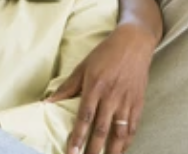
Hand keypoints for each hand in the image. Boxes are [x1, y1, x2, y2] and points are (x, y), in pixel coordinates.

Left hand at [46, 25, 155, 153]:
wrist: (133, 44)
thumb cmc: (104, 54)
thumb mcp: (83, 67)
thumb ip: (67, 87)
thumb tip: (49, 102)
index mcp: (95, 87)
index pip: (84, 118)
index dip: (77, 137)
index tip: (70, 151)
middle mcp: (111, 97)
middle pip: (101, 130)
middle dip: (93, 150)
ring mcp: (126, 102)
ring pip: (119, 132)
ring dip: (112, 151)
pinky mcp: (138, 103)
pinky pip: (132, 127)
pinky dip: (127, 141)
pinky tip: (121, 150)